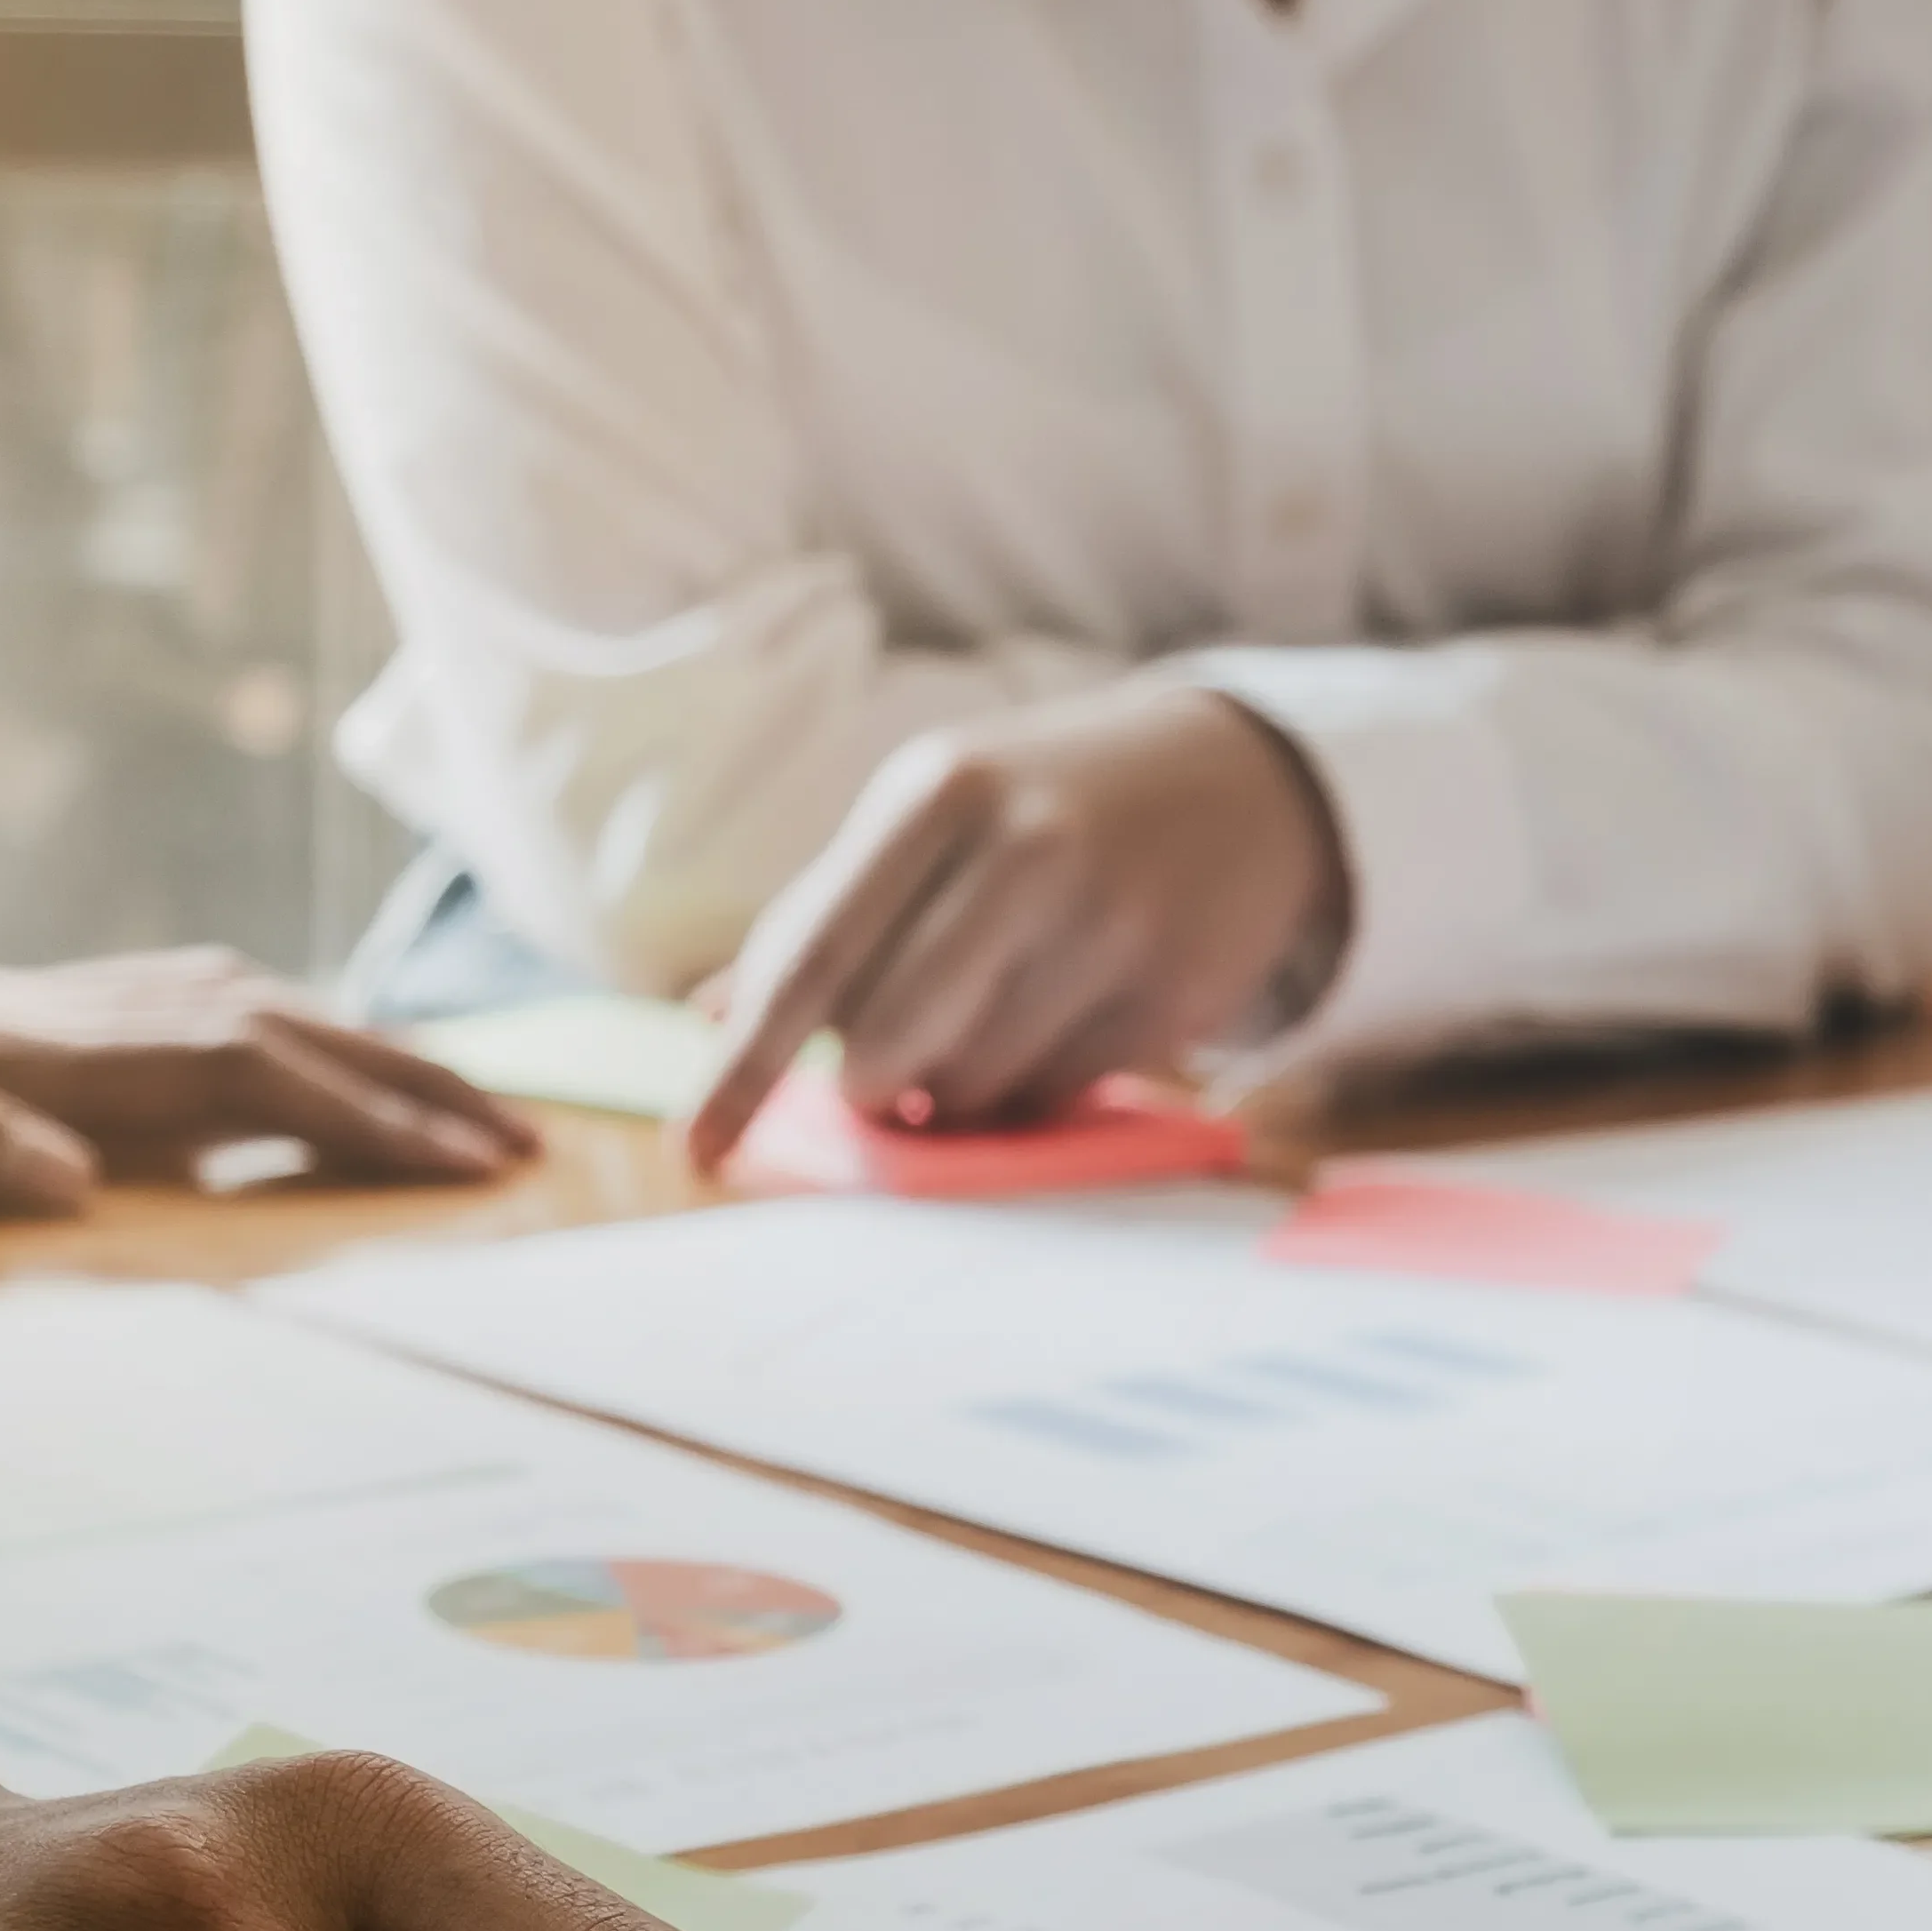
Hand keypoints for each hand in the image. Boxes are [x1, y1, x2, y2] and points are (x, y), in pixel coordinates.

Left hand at [0, 935, 538, 1218]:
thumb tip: (73, 1188)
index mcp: (13, 1060)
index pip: (234, 1084)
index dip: (365, 1123)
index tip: (477, 1168)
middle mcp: (39, 1022)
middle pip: (270, 1037)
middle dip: (405, 1091)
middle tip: (525, 1151)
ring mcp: (23, 1007)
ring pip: (236, 1014)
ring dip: (353, 1057)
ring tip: (451, 1107)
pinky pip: (178, 1015)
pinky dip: (270, 1035)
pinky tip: (287, 1054)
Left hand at [688, 682, 1350, 1166]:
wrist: (1237, 780)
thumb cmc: (1041, 808)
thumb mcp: (930, 819)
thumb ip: (824, 915)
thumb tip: (709, 1018)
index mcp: (938, 793)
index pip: (813, 957)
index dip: (744, 1068)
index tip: (694, 1150)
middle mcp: (1026, 848)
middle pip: (887, 1044)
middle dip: (872, 1086)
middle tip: (889, 1074)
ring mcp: (1110, 920)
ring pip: (972, 1085)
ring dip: (955, 1090)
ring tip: (986, 1025)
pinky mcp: (1173, 991)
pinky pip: (1056, 1097)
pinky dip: (1032, 1087)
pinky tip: (1057, 1021)